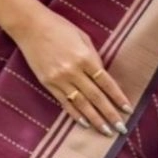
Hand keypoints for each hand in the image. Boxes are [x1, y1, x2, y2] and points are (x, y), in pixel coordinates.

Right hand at [9, 6, 132, 137]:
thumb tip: (102, 76)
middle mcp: (72, 71)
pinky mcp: (48, 84)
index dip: (117, 97)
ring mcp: (59, 79)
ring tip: (106, 131)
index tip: (127, 110)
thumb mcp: (82, 37)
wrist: (31, 26)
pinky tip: (85, 124)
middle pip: (95, 97)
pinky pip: (64, 103)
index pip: (105, 82)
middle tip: (121, 128)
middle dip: (109, 114)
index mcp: (84, 57)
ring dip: (95, 119)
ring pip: (81, 104)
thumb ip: (93, 57)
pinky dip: (75, 114)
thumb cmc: (60, 27)